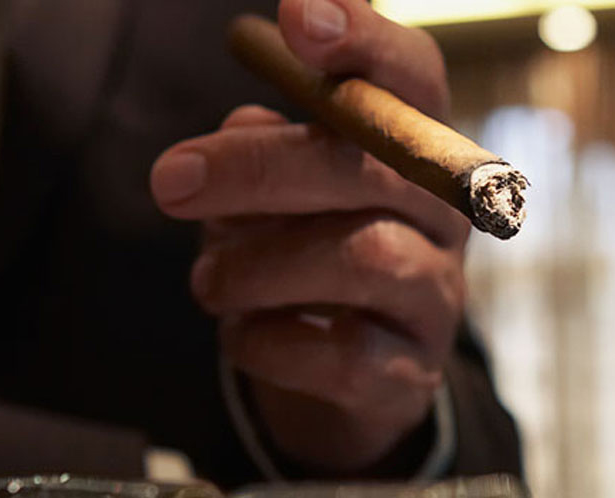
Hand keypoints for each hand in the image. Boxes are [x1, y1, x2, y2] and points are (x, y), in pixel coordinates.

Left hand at [148, 0, 462, 470]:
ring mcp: (435, 296)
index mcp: (416, 146)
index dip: (364, 40)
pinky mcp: (407, 375)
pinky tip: (241, 334)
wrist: (347, 379)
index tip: (295, 16)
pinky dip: (272, 341)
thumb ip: (266, 149)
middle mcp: (444, 215)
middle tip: (169, 180)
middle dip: (259, 168)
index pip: (413, 75)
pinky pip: (346, 356)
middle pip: (375, 167)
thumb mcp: (284, 190)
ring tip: (206, 281)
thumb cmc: (309, 252)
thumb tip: (244, 124)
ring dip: (260, 264)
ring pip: (365, 258)